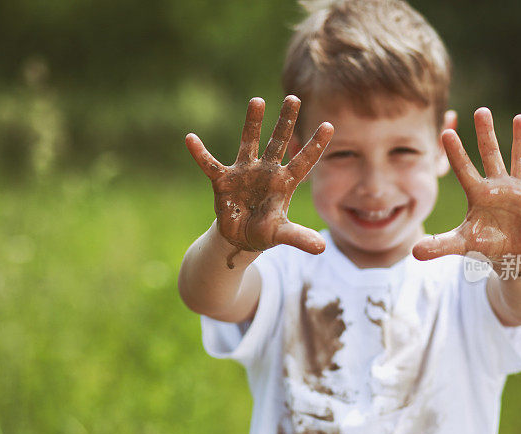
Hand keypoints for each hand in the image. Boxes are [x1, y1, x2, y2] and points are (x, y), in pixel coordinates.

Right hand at [186, 95, 333, 254]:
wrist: (241, 237)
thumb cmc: (265, 232)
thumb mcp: (281, 235)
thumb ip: (299, 237)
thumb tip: (321, 248)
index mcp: (284, 183)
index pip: (303, 162)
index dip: (315, 145)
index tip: (329, 126)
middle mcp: (266, 171)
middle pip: (278, 142)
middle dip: (286, 121)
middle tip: (294, 98)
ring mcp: (245, 172)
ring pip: (249, 143)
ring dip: (253, 123)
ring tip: (258, 100)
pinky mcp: (224, 180)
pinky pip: (210, 164)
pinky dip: (200, 154)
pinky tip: (190, 138)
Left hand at [413, 107, 520, 260]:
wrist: (509, 253)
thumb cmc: (483, 242)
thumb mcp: (461, 244)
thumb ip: (439, 245)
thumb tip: (413, 252)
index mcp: (477, 193)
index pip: (463, 170)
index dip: (455, 154)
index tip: (445, 132)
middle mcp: (498, 186)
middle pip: (490, 155)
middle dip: (486, 134)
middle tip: (481, 110)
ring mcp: (520, 190)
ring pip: (520, 160)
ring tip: (520, 117)